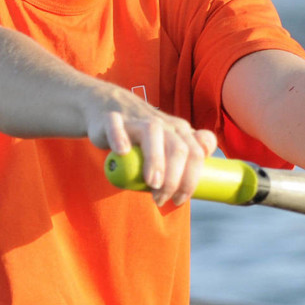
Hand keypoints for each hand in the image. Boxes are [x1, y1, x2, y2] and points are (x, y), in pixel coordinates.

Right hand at [85, 88, 216, 206]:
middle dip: (174, 179)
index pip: (197, 153)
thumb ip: (183, 164)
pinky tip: (122, 151)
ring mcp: (138, 119)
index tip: (179, 199)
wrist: (107, 106)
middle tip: (160, 199)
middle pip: (179, 148)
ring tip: (151, 183)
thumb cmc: (142, 135)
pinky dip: (120, 137)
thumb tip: (194, 189)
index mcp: (180, 132)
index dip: (192, 179)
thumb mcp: (168, 146)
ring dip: (155, 160)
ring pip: (153, 132)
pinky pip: (116, 124)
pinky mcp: (112, 118)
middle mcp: (163, 124)